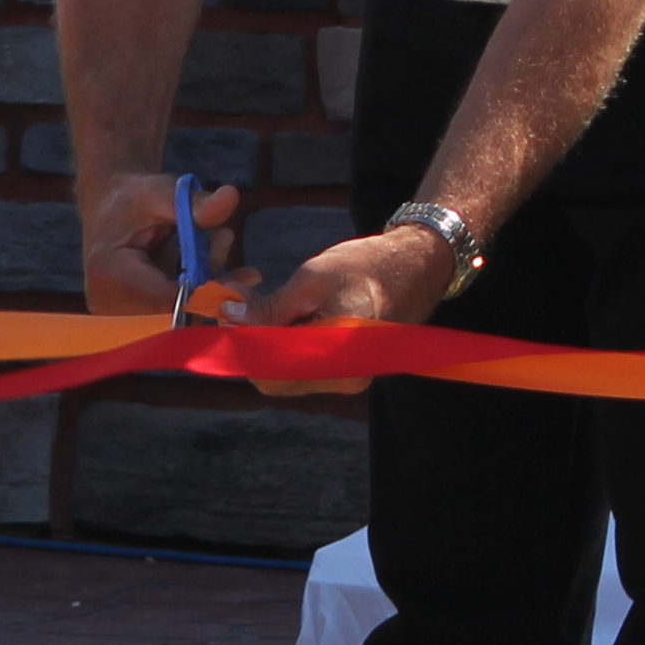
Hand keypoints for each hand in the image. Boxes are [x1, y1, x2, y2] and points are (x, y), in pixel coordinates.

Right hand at [80, 171, 232, 315]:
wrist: (110, 207)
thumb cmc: (133, 198)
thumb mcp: (162, 193)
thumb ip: (195, 203)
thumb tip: (231, 196)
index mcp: (110, 273)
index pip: (165, 298)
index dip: (207, 292)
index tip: (243, 276)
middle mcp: (111, 302)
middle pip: (176, 310)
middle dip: (215, 287)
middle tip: (246, 267)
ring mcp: (123, 313)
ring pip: (182, 313)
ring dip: (211, 286)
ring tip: (226, 243)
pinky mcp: (137, 316)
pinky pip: (179, 310)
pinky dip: (202, 288)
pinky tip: (219, 260)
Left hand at [243, 224, 454, 399]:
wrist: (419, 266)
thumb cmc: (369, 266)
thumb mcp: (312, 278)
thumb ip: (271, 307)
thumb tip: (231, 319)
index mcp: (338, 355)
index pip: (269, 372)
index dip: (240, 346)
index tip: (226, 314)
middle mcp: (344, 378)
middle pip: (275, 378)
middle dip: (250, 344)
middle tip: (240, 304)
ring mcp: (348, 378)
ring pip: (287, 373)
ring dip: (265, 342)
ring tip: (260, 301)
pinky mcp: (348, 370)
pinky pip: (305, 366)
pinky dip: (285, 343)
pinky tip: (284, 312)